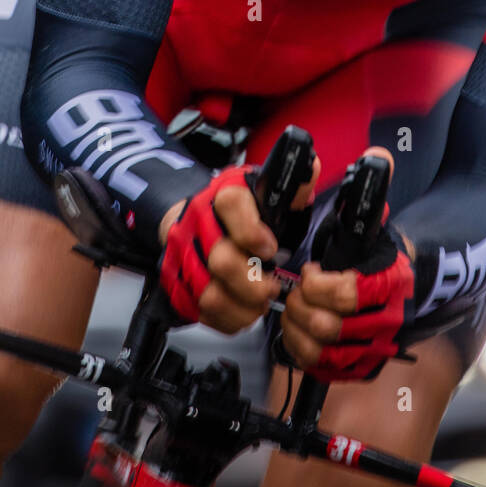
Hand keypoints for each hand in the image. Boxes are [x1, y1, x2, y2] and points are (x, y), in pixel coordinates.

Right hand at [158, 158, 319, 331]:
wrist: (196, 216)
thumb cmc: (240, 209)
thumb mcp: (266, 191)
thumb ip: (292, 187)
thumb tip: (311, 167)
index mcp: (224, 196)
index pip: (231, 206)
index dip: (252, 232)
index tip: (271, 248)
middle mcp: (198, 223)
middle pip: (222, 261)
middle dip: (254, 284)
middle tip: (271, 288)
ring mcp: (182, 255)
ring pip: (209, 294)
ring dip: (242, 308)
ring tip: (259, 304)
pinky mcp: (174, 282)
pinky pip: (199, 312)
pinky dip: (225, 319)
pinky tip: (240, 311)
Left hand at [281, 149, 415, 380]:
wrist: (405, 286)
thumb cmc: (376, 253)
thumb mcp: (371, 221)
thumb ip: (368, 191)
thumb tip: (378, 157)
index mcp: (390, 280)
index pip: (345, 292)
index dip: (317, 283)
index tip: (310, 271)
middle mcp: (390, 318)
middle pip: (330, 326)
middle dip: (300, 307)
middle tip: (294, 293)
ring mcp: (378, 347)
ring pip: (324, 351)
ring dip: (297, 330)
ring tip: (294, 311)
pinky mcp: (364, 367)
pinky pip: (325, 369)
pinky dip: (304, 353)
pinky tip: (299, 333)